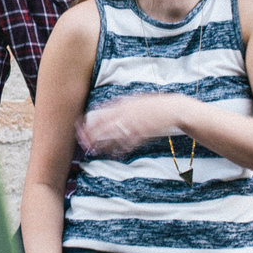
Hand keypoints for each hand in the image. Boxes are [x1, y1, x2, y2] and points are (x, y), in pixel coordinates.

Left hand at [77, 93, 193, 156]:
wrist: (172, 109)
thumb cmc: (152, 105)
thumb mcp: (134, 100)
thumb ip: (120, 105)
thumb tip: (104, 110)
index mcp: (123, 103)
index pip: (100, 113)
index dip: (88, 122)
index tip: (80, 128)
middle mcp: (126, 113)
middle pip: (103, 126)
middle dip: (91, 135)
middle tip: (84, 143)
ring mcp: (134, 124)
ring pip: (113, 137)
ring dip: (102, 145)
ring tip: (94, 150)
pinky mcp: (142, 133)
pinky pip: (127, 143)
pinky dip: (119, 149)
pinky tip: (113, 153)